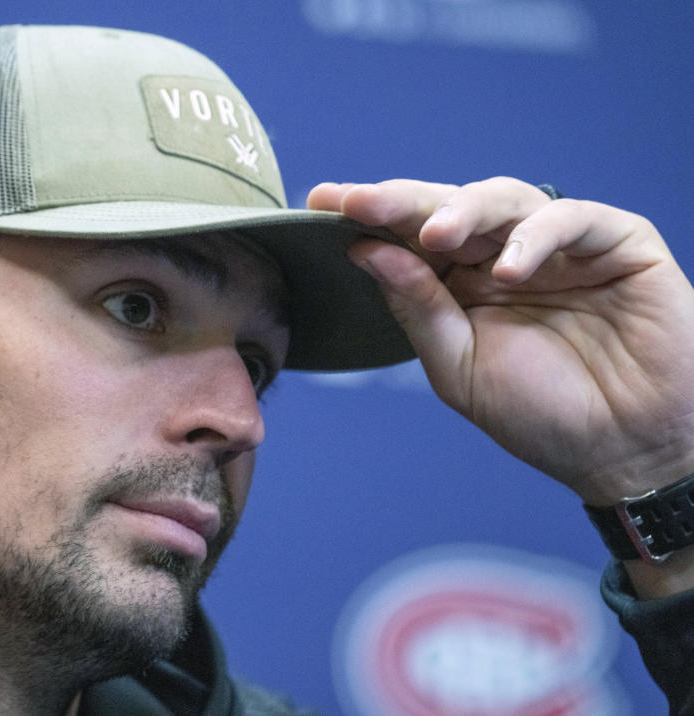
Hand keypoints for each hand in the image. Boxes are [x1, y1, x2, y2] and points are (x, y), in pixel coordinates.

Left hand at [308, 178, 693, 507]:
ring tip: (432, 235)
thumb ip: (418, 308)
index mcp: (463, 283)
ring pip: (504, 199)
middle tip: (357, 201)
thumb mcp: (459, 367)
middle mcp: (504, 256)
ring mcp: (560, 246)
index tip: (322, 201)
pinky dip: (537, 237)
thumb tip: (365, 250)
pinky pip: (571, 220)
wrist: (624, 453)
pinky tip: (507, 269)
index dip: (371, 216)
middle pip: (448, 208)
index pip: (410, 236)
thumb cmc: (542, 414)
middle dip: (401, 202)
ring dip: (462, 211)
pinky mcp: (618, 243)